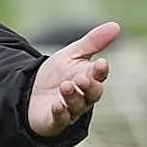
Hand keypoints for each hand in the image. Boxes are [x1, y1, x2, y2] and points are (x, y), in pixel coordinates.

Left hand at [27, 21, 119, 137]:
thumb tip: (116, 25)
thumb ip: (92, 42)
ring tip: (66, 85)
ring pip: (77, 106)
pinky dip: (60, 113)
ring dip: (73, 96)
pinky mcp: (54, 121)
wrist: (30, 92)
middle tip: (81, 77)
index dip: (101, 71)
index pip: (99, 76)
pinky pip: (60, 120)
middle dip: (89, 86)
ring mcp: (70, 111)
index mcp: (90, 80)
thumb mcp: (72, 55)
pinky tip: (57, 105)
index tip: (101, 63)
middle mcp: (83, 98)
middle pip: (92, 94)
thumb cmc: (56, 74)